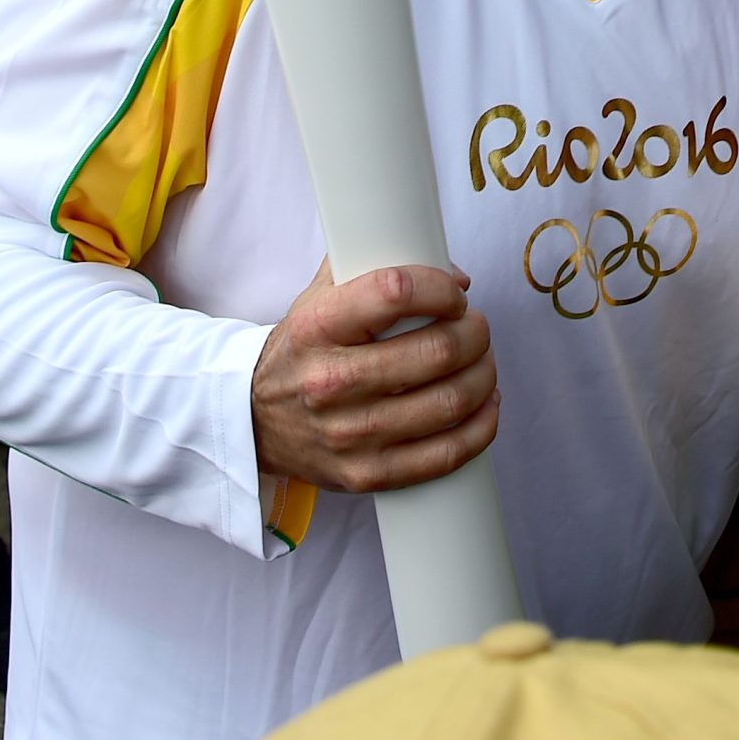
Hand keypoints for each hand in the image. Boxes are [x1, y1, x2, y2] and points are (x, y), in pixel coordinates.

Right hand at [251, 260, 499, 493]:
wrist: (253, 420)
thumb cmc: (302, 350)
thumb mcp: (319, 296)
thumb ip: (376, 266)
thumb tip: (457, 278)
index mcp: (318, 328)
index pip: (395, 292)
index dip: (441, 289)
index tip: (454, 295)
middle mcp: (331, 381)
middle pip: (439, 351)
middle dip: (475, 333)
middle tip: (476, 328)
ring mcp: (349, 434)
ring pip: (450, 401)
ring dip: (484, 376)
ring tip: (481, 362)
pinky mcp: (366, 473)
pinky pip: (446, 454)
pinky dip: (481, 427)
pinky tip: (485, 406)